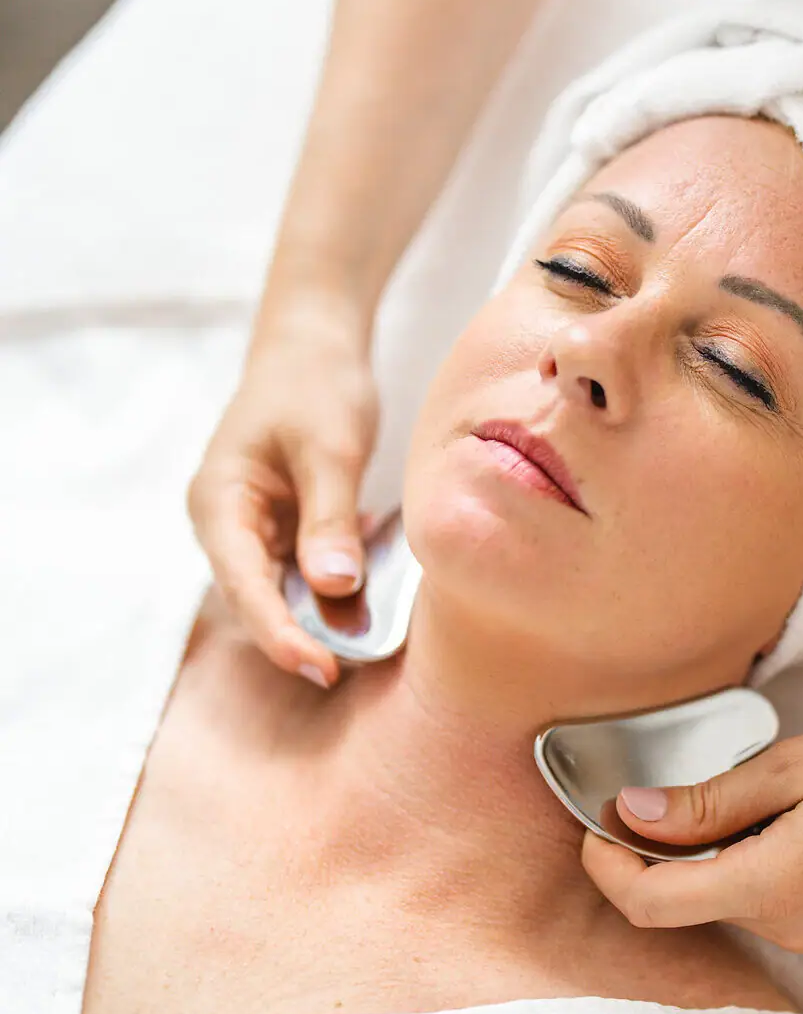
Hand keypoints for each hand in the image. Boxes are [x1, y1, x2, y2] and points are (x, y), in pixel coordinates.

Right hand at [187, 299, 378, 684]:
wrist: (316, 345)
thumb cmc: (315, 384)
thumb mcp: (329, 448)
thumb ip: (329, 517)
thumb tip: (333, 587)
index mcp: (219, 502)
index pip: (243, 585)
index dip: (280, 633)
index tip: (321, 668)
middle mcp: (227, 522)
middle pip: (257, 597)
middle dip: (299, 634)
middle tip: (348, 669)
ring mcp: (254, 526)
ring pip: (283, 589)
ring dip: (319, 615)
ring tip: (366, 643)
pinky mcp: (285, 524)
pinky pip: (305, 569)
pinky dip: (334, 586)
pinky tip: (373, 597)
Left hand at [581, 691, 802, 951]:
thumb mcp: (794, 766)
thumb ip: (708, 804)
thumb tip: (634, 817)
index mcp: (775, 890)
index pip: (652, 903)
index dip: (608, 863)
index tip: (595, 816)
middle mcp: (797, 929)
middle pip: (689, 902)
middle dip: (657, 851)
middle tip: (659, 782)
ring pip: (731, 898)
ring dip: (707, 853)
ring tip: (733, 785)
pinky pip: (773, 898)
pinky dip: (749, 860)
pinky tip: (776, 808)